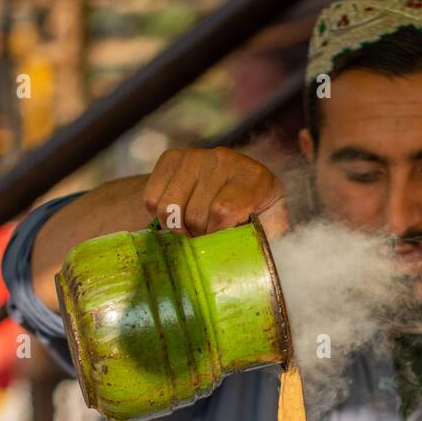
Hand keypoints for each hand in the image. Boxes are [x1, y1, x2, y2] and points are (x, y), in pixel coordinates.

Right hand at [143, 146, 288, 240]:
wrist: (231, 186)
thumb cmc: (255, 216)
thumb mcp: (269, 229)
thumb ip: (266, 242)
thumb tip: (253, 264)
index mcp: (255, 178)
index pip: (222, 210)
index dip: (215, 235)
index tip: (218, 244)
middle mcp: (225, 159)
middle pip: (194, 214)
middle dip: (197, 236)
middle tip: (206, 239)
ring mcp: (196, 155)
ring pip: (169, 209)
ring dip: (176, 228)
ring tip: (192, 230)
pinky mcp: (171, 157)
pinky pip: (152, 199)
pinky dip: (159, 215)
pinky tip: (179, 214)